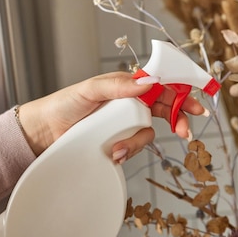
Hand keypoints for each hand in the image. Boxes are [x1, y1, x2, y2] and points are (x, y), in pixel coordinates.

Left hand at [18, 72, 206, 156]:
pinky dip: (126, 152)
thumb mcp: (90, 89)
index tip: (195, 106)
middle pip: (162, 110)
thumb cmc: (64, 104)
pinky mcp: (117, 143)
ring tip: (117, 149)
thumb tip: (147, 82)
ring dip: (137, 143)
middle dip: (177, 121)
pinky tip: (112, 154)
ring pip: (147, 134)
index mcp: (126, 87)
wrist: (43, 133)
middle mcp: (129, 105)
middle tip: (185, 132)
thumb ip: (118, 85)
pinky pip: (133, 148)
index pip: (160, 86)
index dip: (180, 94)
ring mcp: (123, 126)